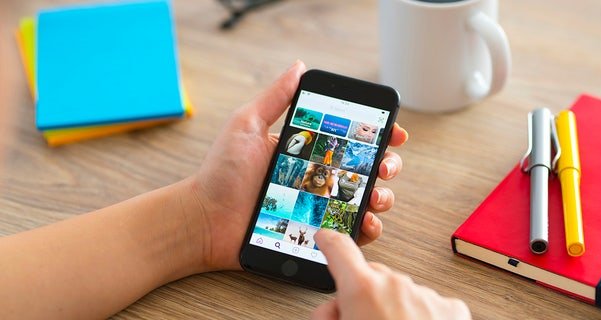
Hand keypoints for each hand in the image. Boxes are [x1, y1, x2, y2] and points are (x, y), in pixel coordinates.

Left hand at [191, 61, 408, 270]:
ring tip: (375, 196)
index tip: (393, 133)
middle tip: (383, 167)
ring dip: (382, 197)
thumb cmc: (221, 172)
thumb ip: (275, 98)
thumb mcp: (246, 125)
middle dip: (386, 165)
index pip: (351, 140)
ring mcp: (318, 208)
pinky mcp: (315, 235)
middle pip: (367, 170)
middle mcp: (317, 178)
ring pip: (365, 202)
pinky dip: (365, 230)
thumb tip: (299, 67)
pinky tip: (364, 223)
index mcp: (307, 151)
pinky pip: (349, 235)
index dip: (378, 135)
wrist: (203, 219)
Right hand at [312, 230, 470, 319]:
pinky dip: (421, 315)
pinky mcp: (451, 308)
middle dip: (361, 294)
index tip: (325, 237)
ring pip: (401, 291)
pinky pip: (429, 303)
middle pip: (370, 276)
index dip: (328, 242)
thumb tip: (330, 312)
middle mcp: (395, 285)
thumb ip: (330, 316)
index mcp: (362, 290)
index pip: (338, 249)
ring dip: (393, 307)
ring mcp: (425, 294)